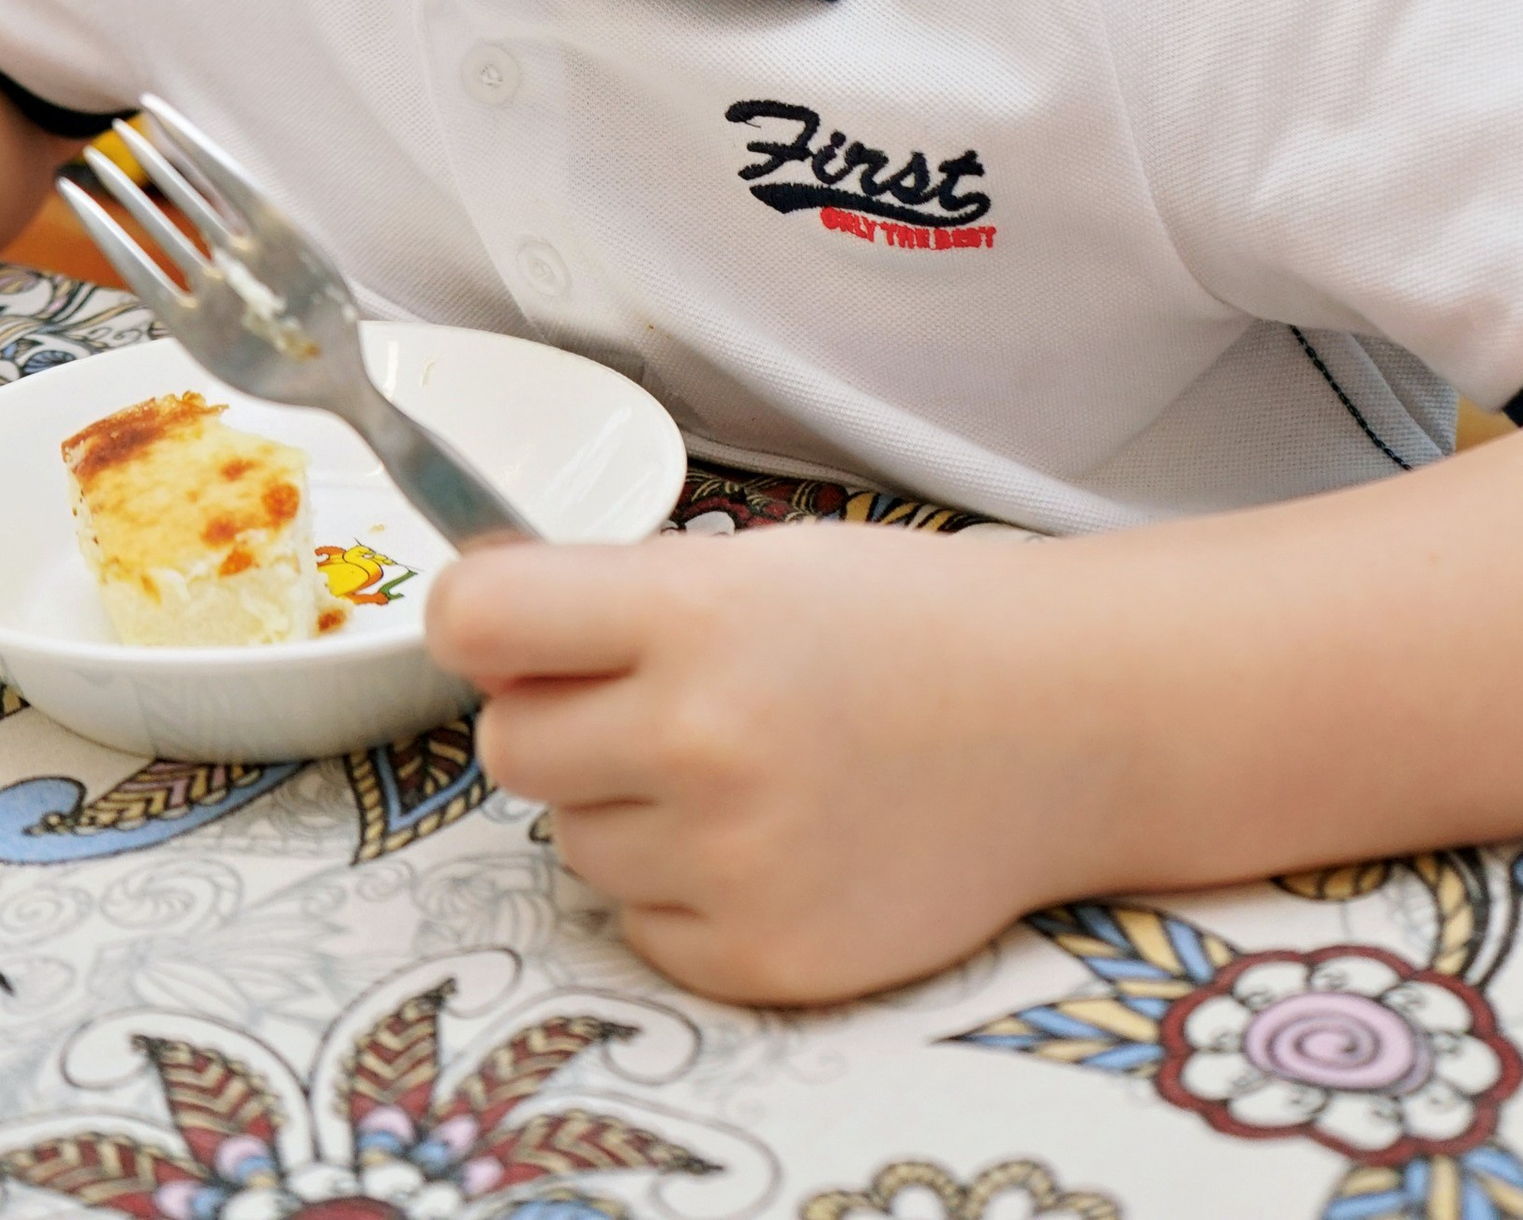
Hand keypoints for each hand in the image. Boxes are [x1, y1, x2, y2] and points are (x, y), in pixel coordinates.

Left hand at [428, 519, 1067, 1003]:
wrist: (1056, 726)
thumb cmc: (898, 625)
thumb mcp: (753, 565)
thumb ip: (608, 597)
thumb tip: (467, 618)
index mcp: (691, 614)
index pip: (475, 622)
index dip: (474, 621)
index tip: (499, 628)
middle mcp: (699, 740)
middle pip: (508, 745)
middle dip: (560, 721)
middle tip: (655, 702)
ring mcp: (730, 861)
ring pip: (572, 842)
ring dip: (626, 809)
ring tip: (740, 770)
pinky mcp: (759, 958)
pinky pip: (639, 926)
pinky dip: (682, 890)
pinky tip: (769, 839)